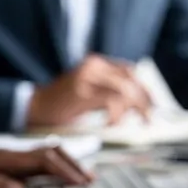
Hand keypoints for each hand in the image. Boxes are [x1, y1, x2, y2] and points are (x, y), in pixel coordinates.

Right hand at [28, 55, 152, 126]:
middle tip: (150, 118)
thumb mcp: (89, 91)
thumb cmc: (62, 104)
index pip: (131, 72)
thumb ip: (109, 91)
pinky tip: (114, 124)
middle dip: (145, 100)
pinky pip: (110, 101)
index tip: (154, 104)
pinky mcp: (80, 92)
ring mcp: (86, 77)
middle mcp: (93, 66)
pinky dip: (117, 114)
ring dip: (136, 108)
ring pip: (124, 89)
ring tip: (138, 122)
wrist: (33, 107)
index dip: (145, 88)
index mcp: (97, 63)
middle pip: (131, 80)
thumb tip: (138, 103)